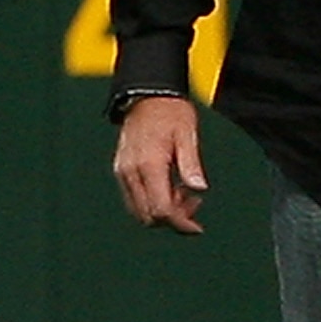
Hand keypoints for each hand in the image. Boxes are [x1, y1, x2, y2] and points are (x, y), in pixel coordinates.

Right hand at [113, 95, 207, 233]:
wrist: (145, 94)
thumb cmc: (169, 110)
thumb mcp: (187, 133)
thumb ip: (191, 164)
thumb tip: (199, 188)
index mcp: (149, 164)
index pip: (161, 209)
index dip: (180, 223)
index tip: (196, 227)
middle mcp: (131, 172)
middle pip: (149, 216)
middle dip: (173, 218)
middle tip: (194, 202)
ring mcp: (123, 172)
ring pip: (140, 211)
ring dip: (162, 211)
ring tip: (183, 192)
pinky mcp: (121, 170)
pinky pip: (134, 199)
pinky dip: (152, 201)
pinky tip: (169, 186)